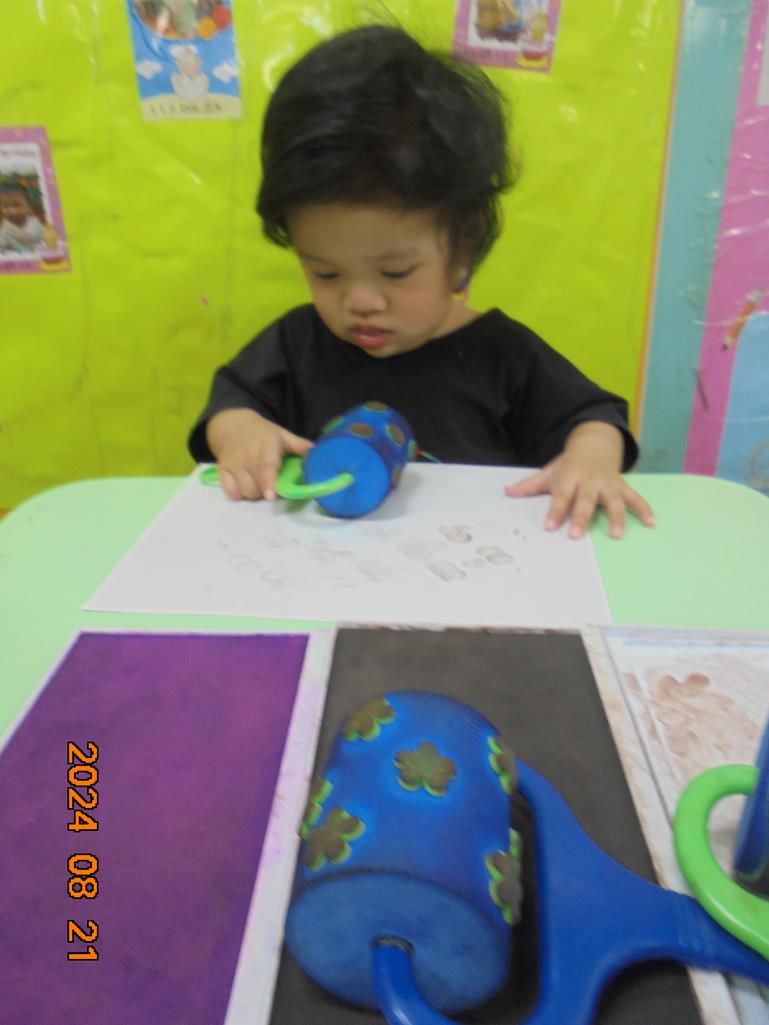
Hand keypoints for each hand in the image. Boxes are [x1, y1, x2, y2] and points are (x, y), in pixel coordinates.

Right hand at [206, 408, 312, 500]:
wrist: (231, 425)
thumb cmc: (262, 433)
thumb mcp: (282, 435)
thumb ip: (300, 446)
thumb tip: (319, 455)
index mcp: (265, 447)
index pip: (266, 468)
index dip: (269, 483)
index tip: (271, 496)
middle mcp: (247, 457)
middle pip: (255, 487)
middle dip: (265, 491)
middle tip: (271, 484)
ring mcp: (232, 465)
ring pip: (244, 492)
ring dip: (254, 494)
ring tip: (258, 484)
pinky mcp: (222, 471)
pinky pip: (230, 492)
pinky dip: (239, 494)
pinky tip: (245, 486)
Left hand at [504, 422, 654, 538]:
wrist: (594, 444)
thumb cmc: (569, 465)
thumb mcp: (549, 472)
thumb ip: (530, 486)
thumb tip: (506, 492)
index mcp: (570, 477)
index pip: (561, 495)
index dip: (555, 511)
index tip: (549, 526)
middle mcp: (590, 480)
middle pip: (586, 500)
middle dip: (581, 517)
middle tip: (576, 535)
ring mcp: (609, 484)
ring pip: (613, 500)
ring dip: (616, 517)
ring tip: (616, 535)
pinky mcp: (623, 487)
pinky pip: (635, 498)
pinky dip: (644, 509)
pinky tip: (651, 523)